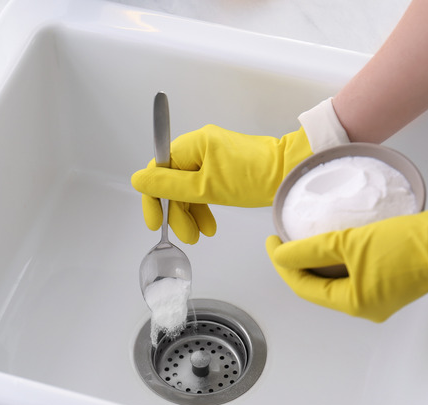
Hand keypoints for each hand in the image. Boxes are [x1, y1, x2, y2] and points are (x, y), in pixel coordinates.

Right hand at [131, 98, 348, 243]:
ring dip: (191, 213)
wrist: (289, 173)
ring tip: (200, 235)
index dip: (153, 198)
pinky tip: (209, 224)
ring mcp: (212, 155)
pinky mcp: (223, 166)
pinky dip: (204, 206)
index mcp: (191, 144)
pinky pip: (203, 187)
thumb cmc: (253, 178)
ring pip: (188, 188)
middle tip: (186, 236)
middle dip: (177, 211)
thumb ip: (169, 186)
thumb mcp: (206, 188)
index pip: (158, 170)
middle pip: (173, 181)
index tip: (155, 222)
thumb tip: (138, 180)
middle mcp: (199, 146)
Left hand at [266, 202, 427, 321]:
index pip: (304, 287)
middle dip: (299, 263)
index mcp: (354, 303)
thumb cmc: (408, 246)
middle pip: (319, 285)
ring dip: (319, 258)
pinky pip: (356, 269)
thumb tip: (281, 254)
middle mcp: (366, 304)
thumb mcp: (350, 243)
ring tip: (304, 235)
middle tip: (284, 238)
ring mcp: (381, 292)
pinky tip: (335, 236)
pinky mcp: (394, 276)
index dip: (283, 264)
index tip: (272, 240)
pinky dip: (341, 256)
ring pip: (337, 277)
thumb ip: (311, 249)